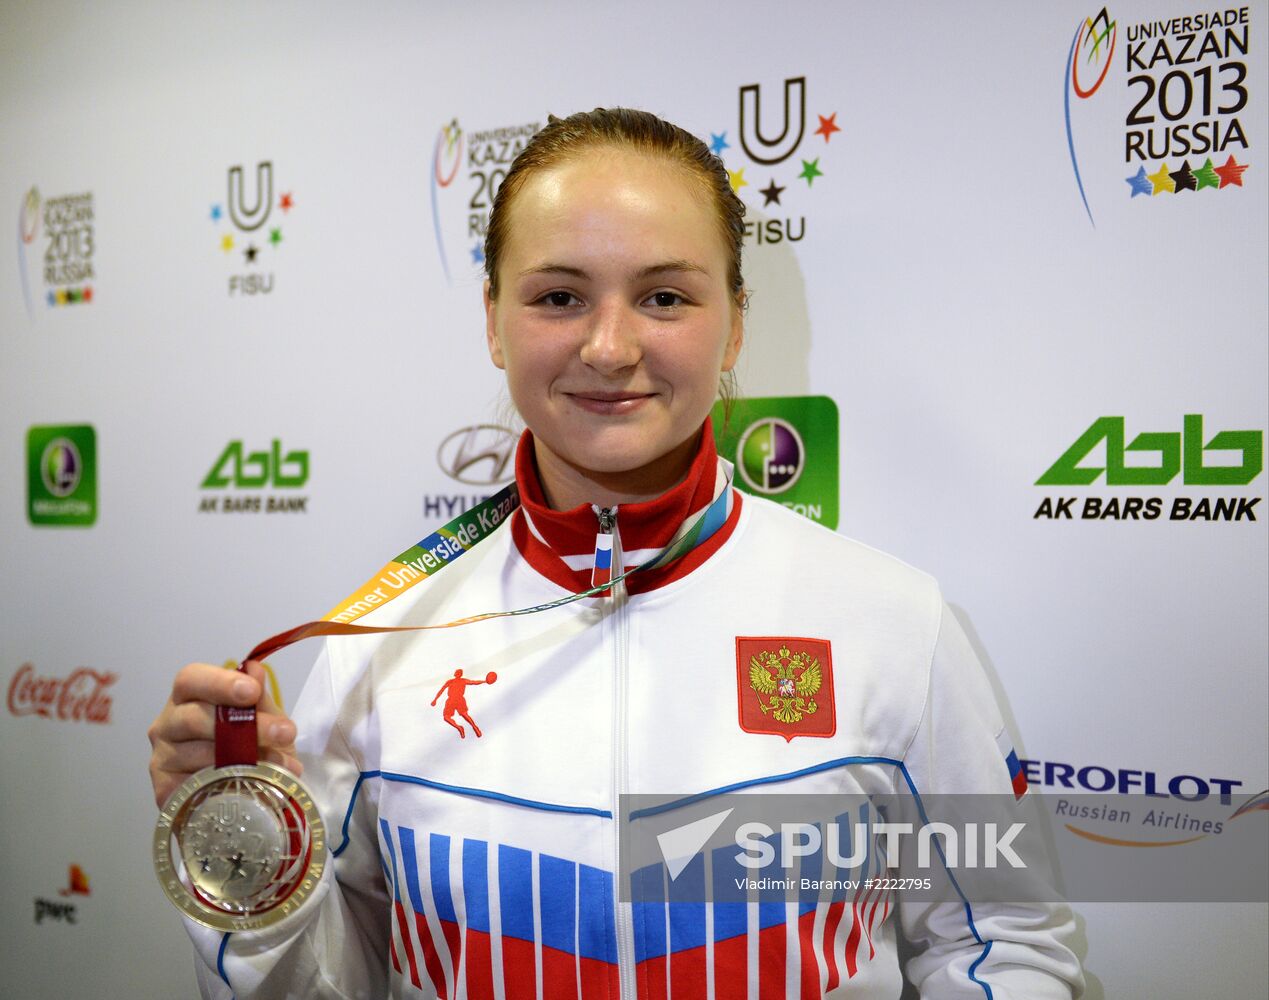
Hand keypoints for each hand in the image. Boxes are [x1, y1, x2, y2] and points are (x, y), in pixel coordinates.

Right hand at [147, 660, 300, 808]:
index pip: (191, 679)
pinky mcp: (165, 790)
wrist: (247, 787)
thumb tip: (254, 671)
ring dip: (245, 759)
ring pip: (198, 755)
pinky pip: (195, 787)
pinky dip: (229, 784)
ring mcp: (163, 758)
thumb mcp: (262, 717)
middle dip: (243, 726)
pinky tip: (254, 785)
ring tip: (280, 764)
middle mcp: (167, 724)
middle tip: (283, 732)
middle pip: (192, 719)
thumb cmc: (250, 742)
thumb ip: (258, 697)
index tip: (252, 691)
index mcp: (188, 696)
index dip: (220, 683)